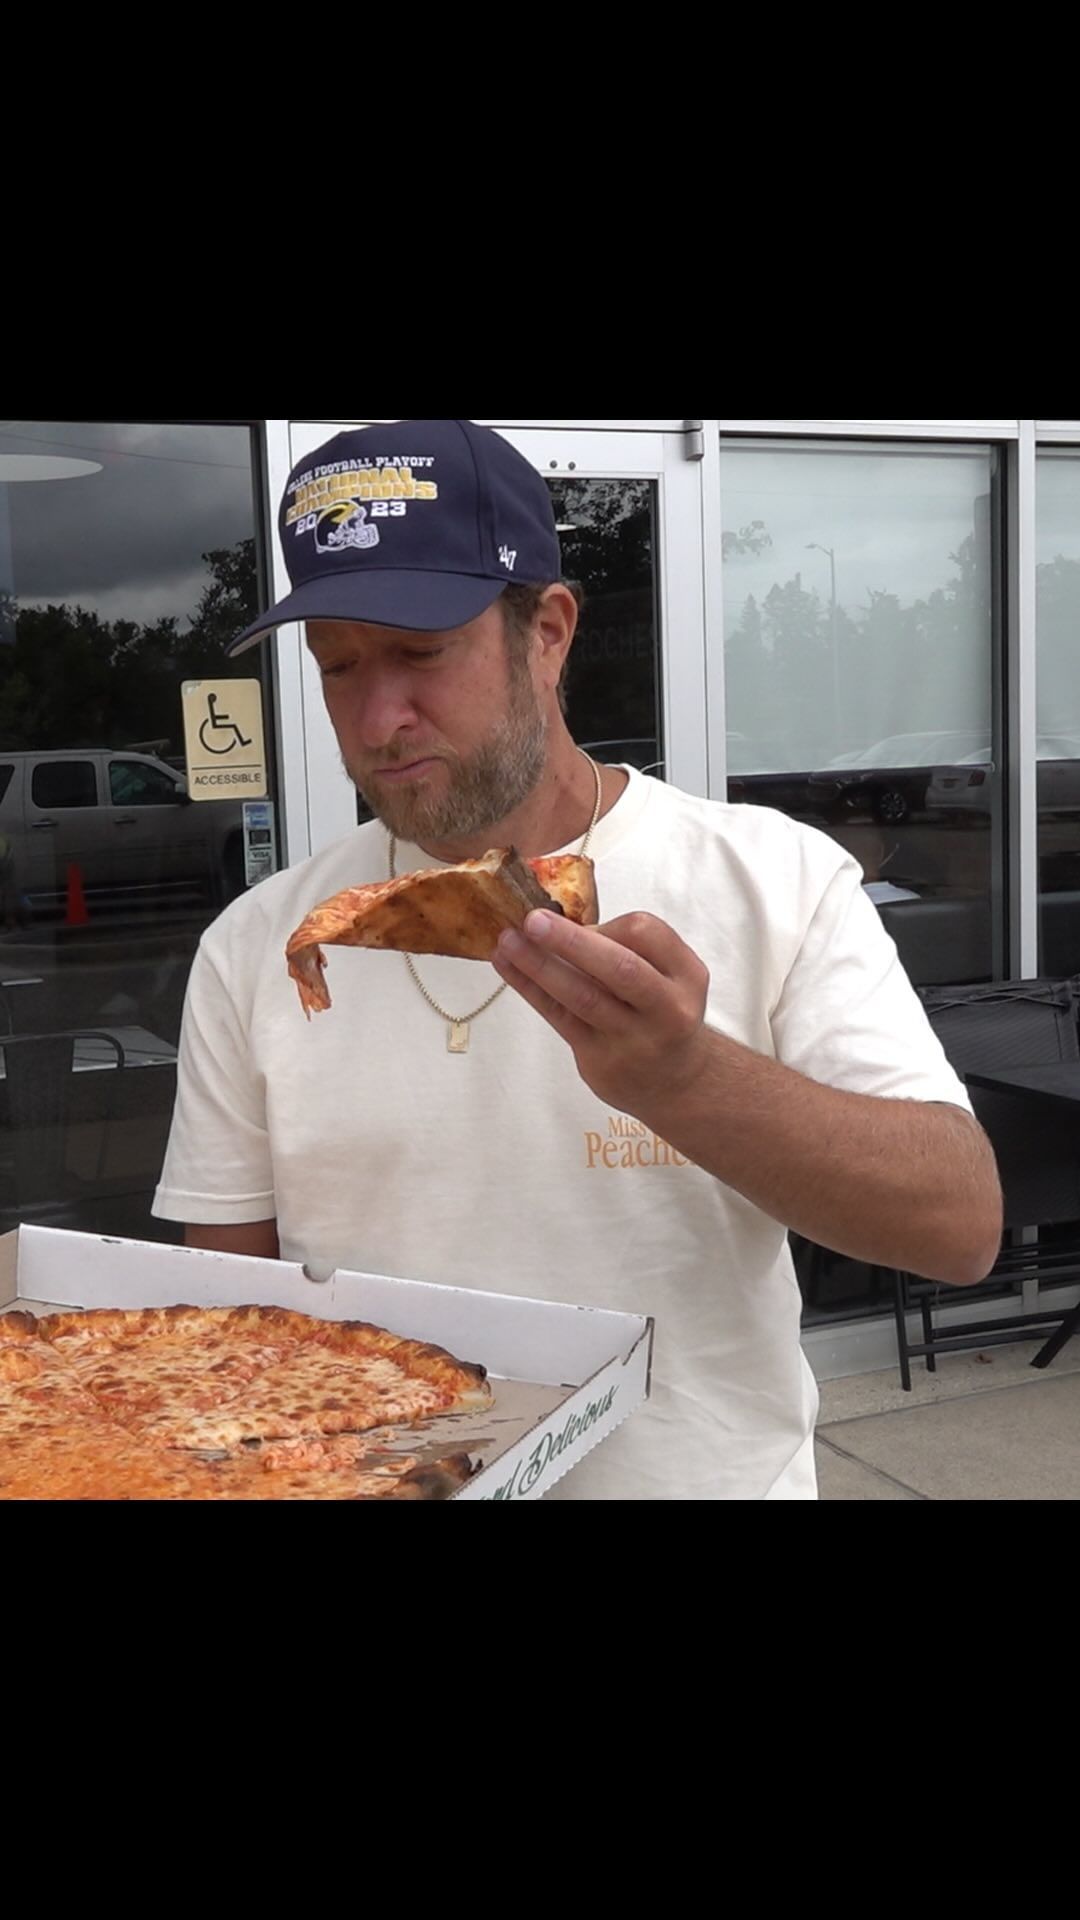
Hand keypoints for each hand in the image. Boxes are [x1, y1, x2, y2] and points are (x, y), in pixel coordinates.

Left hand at [492, 909, 710, 1121]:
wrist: (675, 1082)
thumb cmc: (662, 1014)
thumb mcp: (670, 977)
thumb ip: (631, 949)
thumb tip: (562, 922)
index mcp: (687, 976)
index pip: (646, 933)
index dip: (607, 923)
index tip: (579, 921)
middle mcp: (667, 1008)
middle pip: (619, 968)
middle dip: (571, 941)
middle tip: (532, 920)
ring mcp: (633, 1039)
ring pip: (583, 996)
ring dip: (540, 965)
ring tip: (507, 941)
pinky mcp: (601, 1060)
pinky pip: (560, 1017)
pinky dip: (530, 988)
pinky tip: (507, 966)